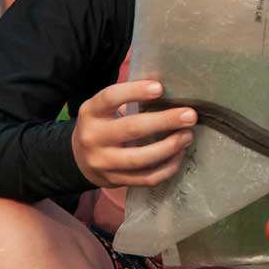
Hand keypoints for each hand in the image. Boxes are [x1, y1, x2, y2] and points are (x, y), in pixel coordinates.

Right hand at [72, 80, 196, 187]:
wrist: (79, 158)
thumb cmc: (102, 124)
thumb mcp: (104, 108)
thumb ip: (127, 99)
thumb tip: (168, 88)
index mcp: (91, 112)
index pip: (110, 98)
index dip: (135, 91)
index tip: (160, 88)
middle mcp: (93, 138)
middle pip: (132, 128)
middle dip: (164, 121)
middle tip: (190, 115)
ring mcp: (103, 163)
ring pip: (140, 158)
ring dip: (169, 147)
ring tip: (187, 135)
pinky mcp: (115, 181)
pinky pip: (146, 178)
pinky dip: (167, 168)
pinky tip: (179, 155)